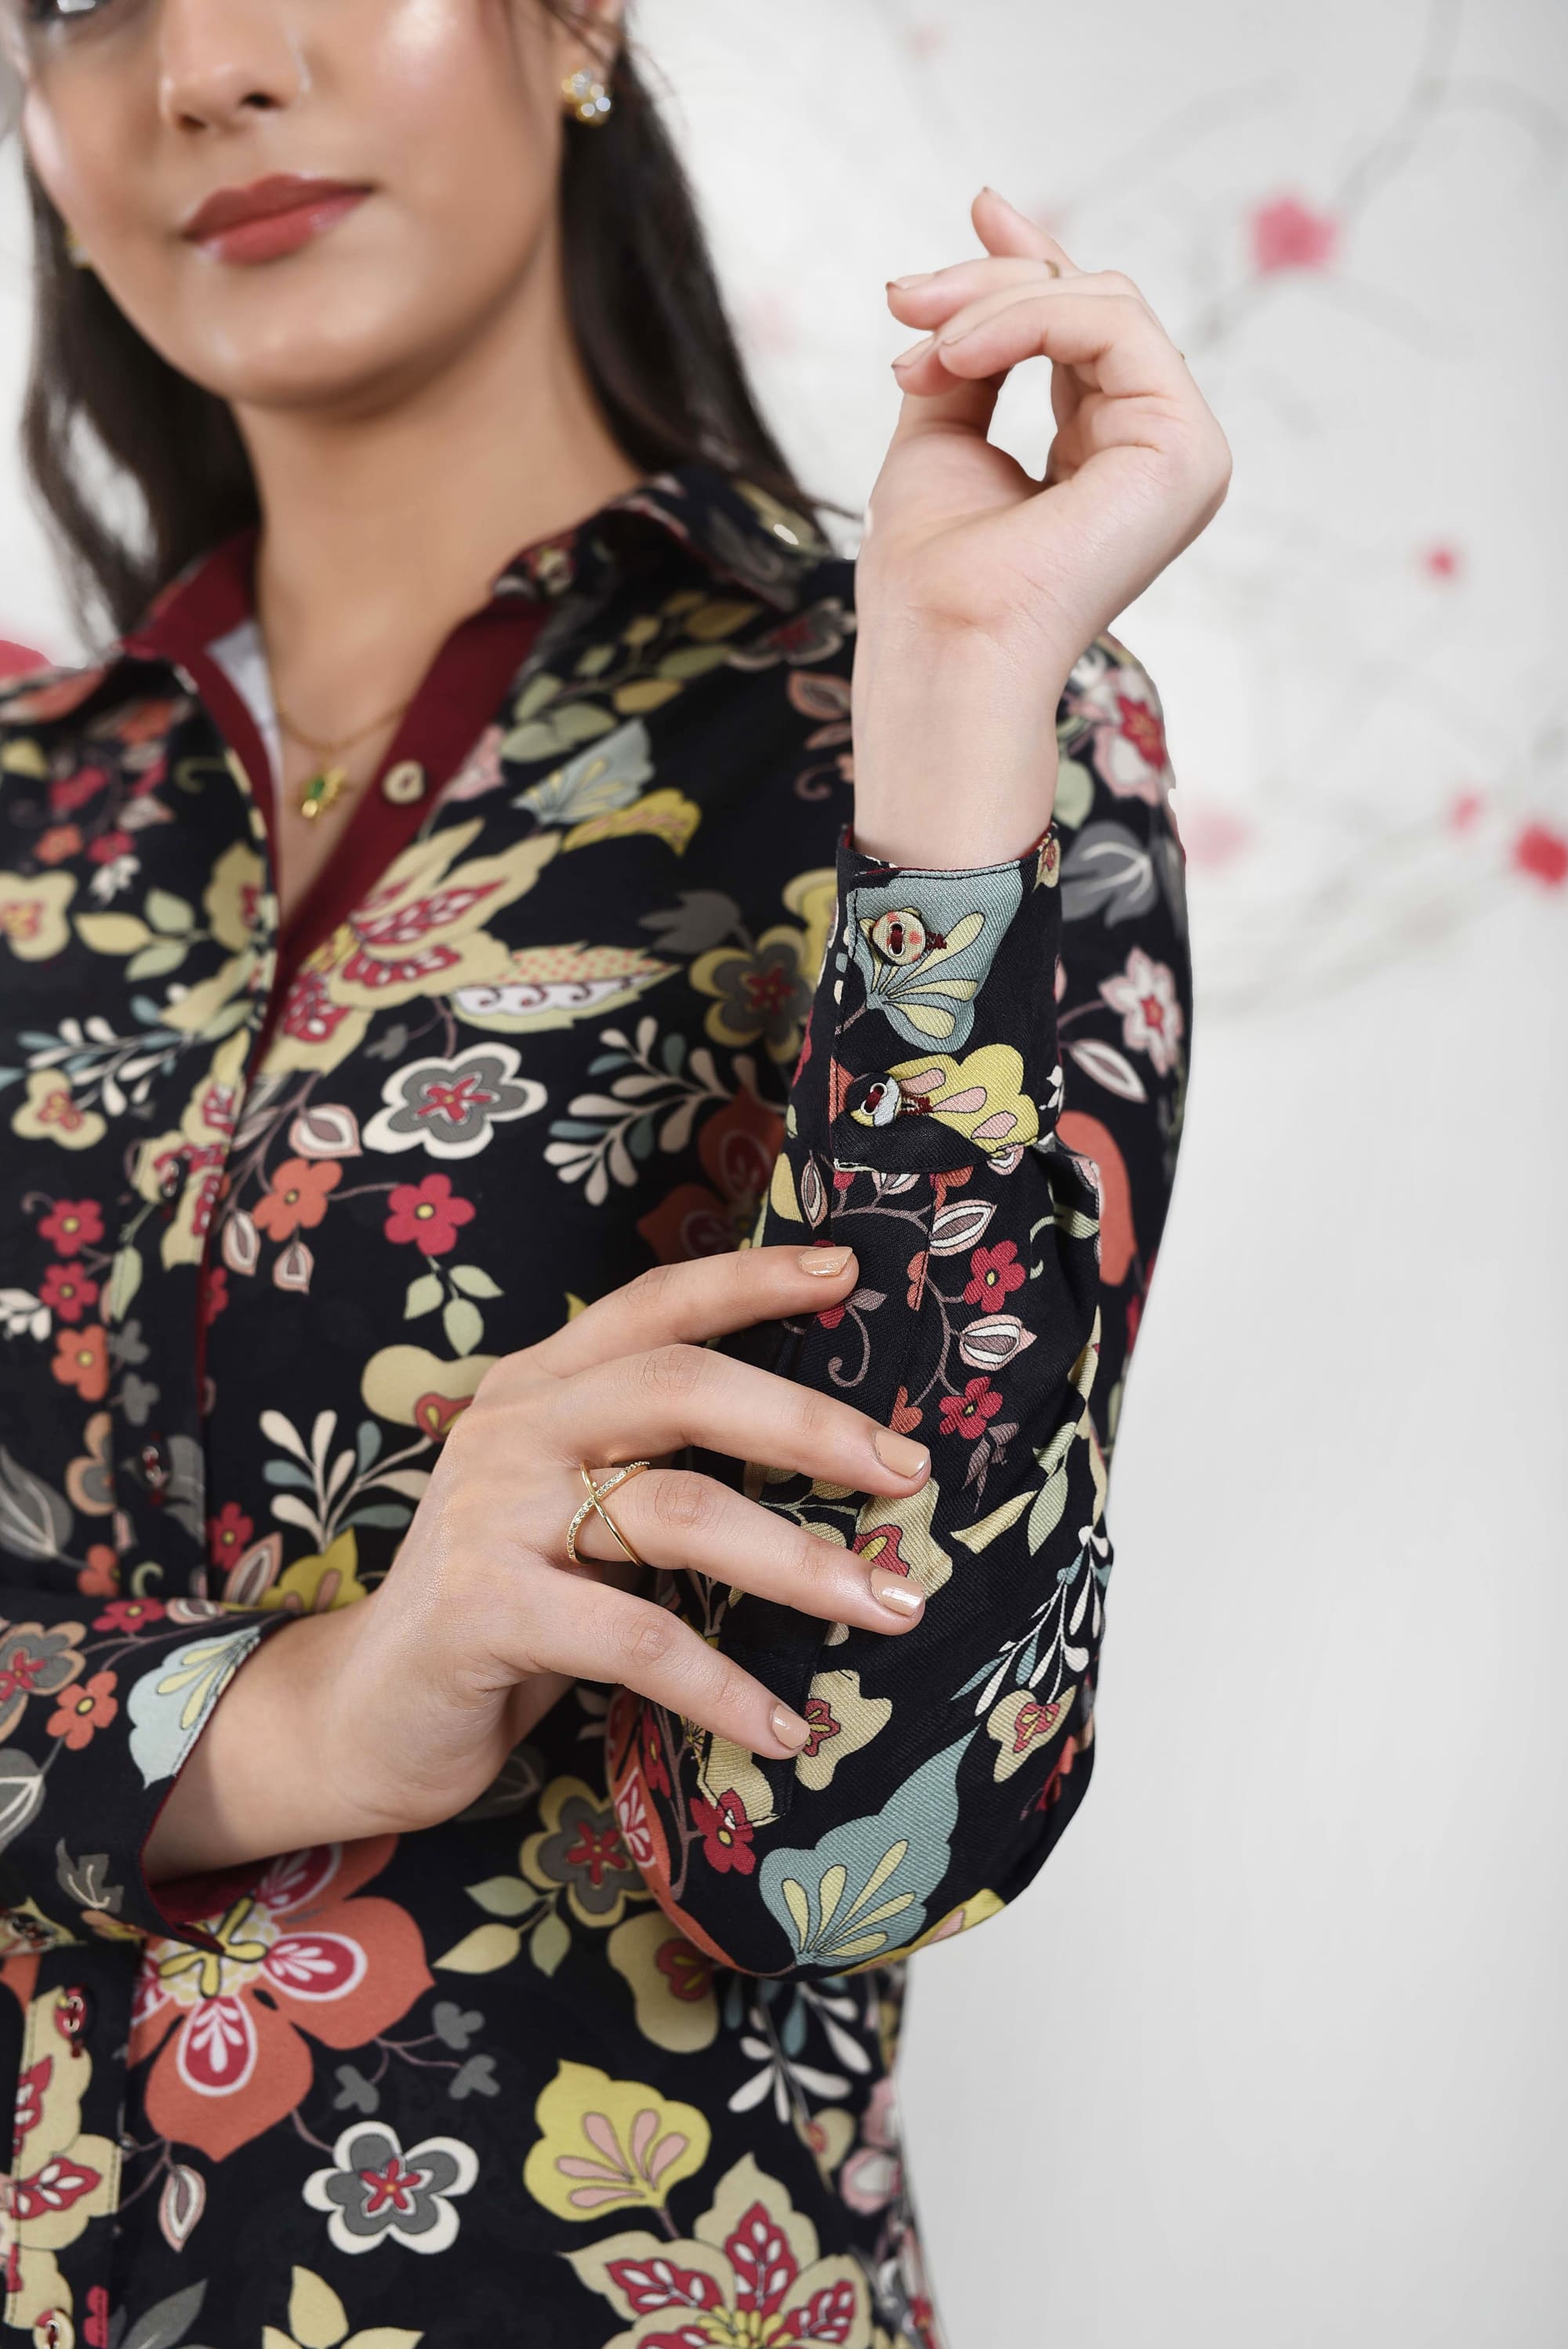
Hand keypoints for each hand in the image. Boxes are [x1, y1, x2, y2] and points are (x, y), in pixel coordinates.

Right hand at [145, 1247, 930, 1878]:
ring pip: (680, 1512)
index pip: (655, 1306)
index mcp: (540, 1386)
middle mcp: (514, 1428)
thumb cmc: (506, 1606)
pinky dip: (725, 1687)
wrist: (369, 1717)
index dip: (750, 1279)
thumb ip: (656, 1463)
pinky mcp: (485, 1610)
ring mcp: (492, 1514)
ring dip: (802, 1566)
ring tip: (890, 1608)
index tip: (847, 1271)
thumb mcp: (573, 1509)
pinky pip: (638, 1638)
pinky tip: (786, 1729)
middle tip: (909, 1472)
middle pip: (681, 1387)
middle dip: (810, 1425)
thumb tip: (828, 1453)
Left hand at [851, 185, 1230, 869]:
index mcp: (1109, 452)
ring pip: (1101, 302)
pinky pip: (1111, 325)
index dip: (1034, 263)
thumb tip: (978, 257)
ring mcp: (1183, 451)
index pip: (1084, 328)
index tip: (979, 210)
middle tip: (902, 299)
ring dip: (994, 304)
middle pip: (1089, 304)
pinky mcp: (1186, 450)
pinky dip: (1025, 320)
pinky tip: (956, 352)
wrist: (942, 646)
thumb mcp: (941, 430)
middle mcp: (1157, 449)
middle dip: (988, 283)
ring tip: (919, 345)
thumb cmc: (931, 575)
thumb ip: (969, 354)